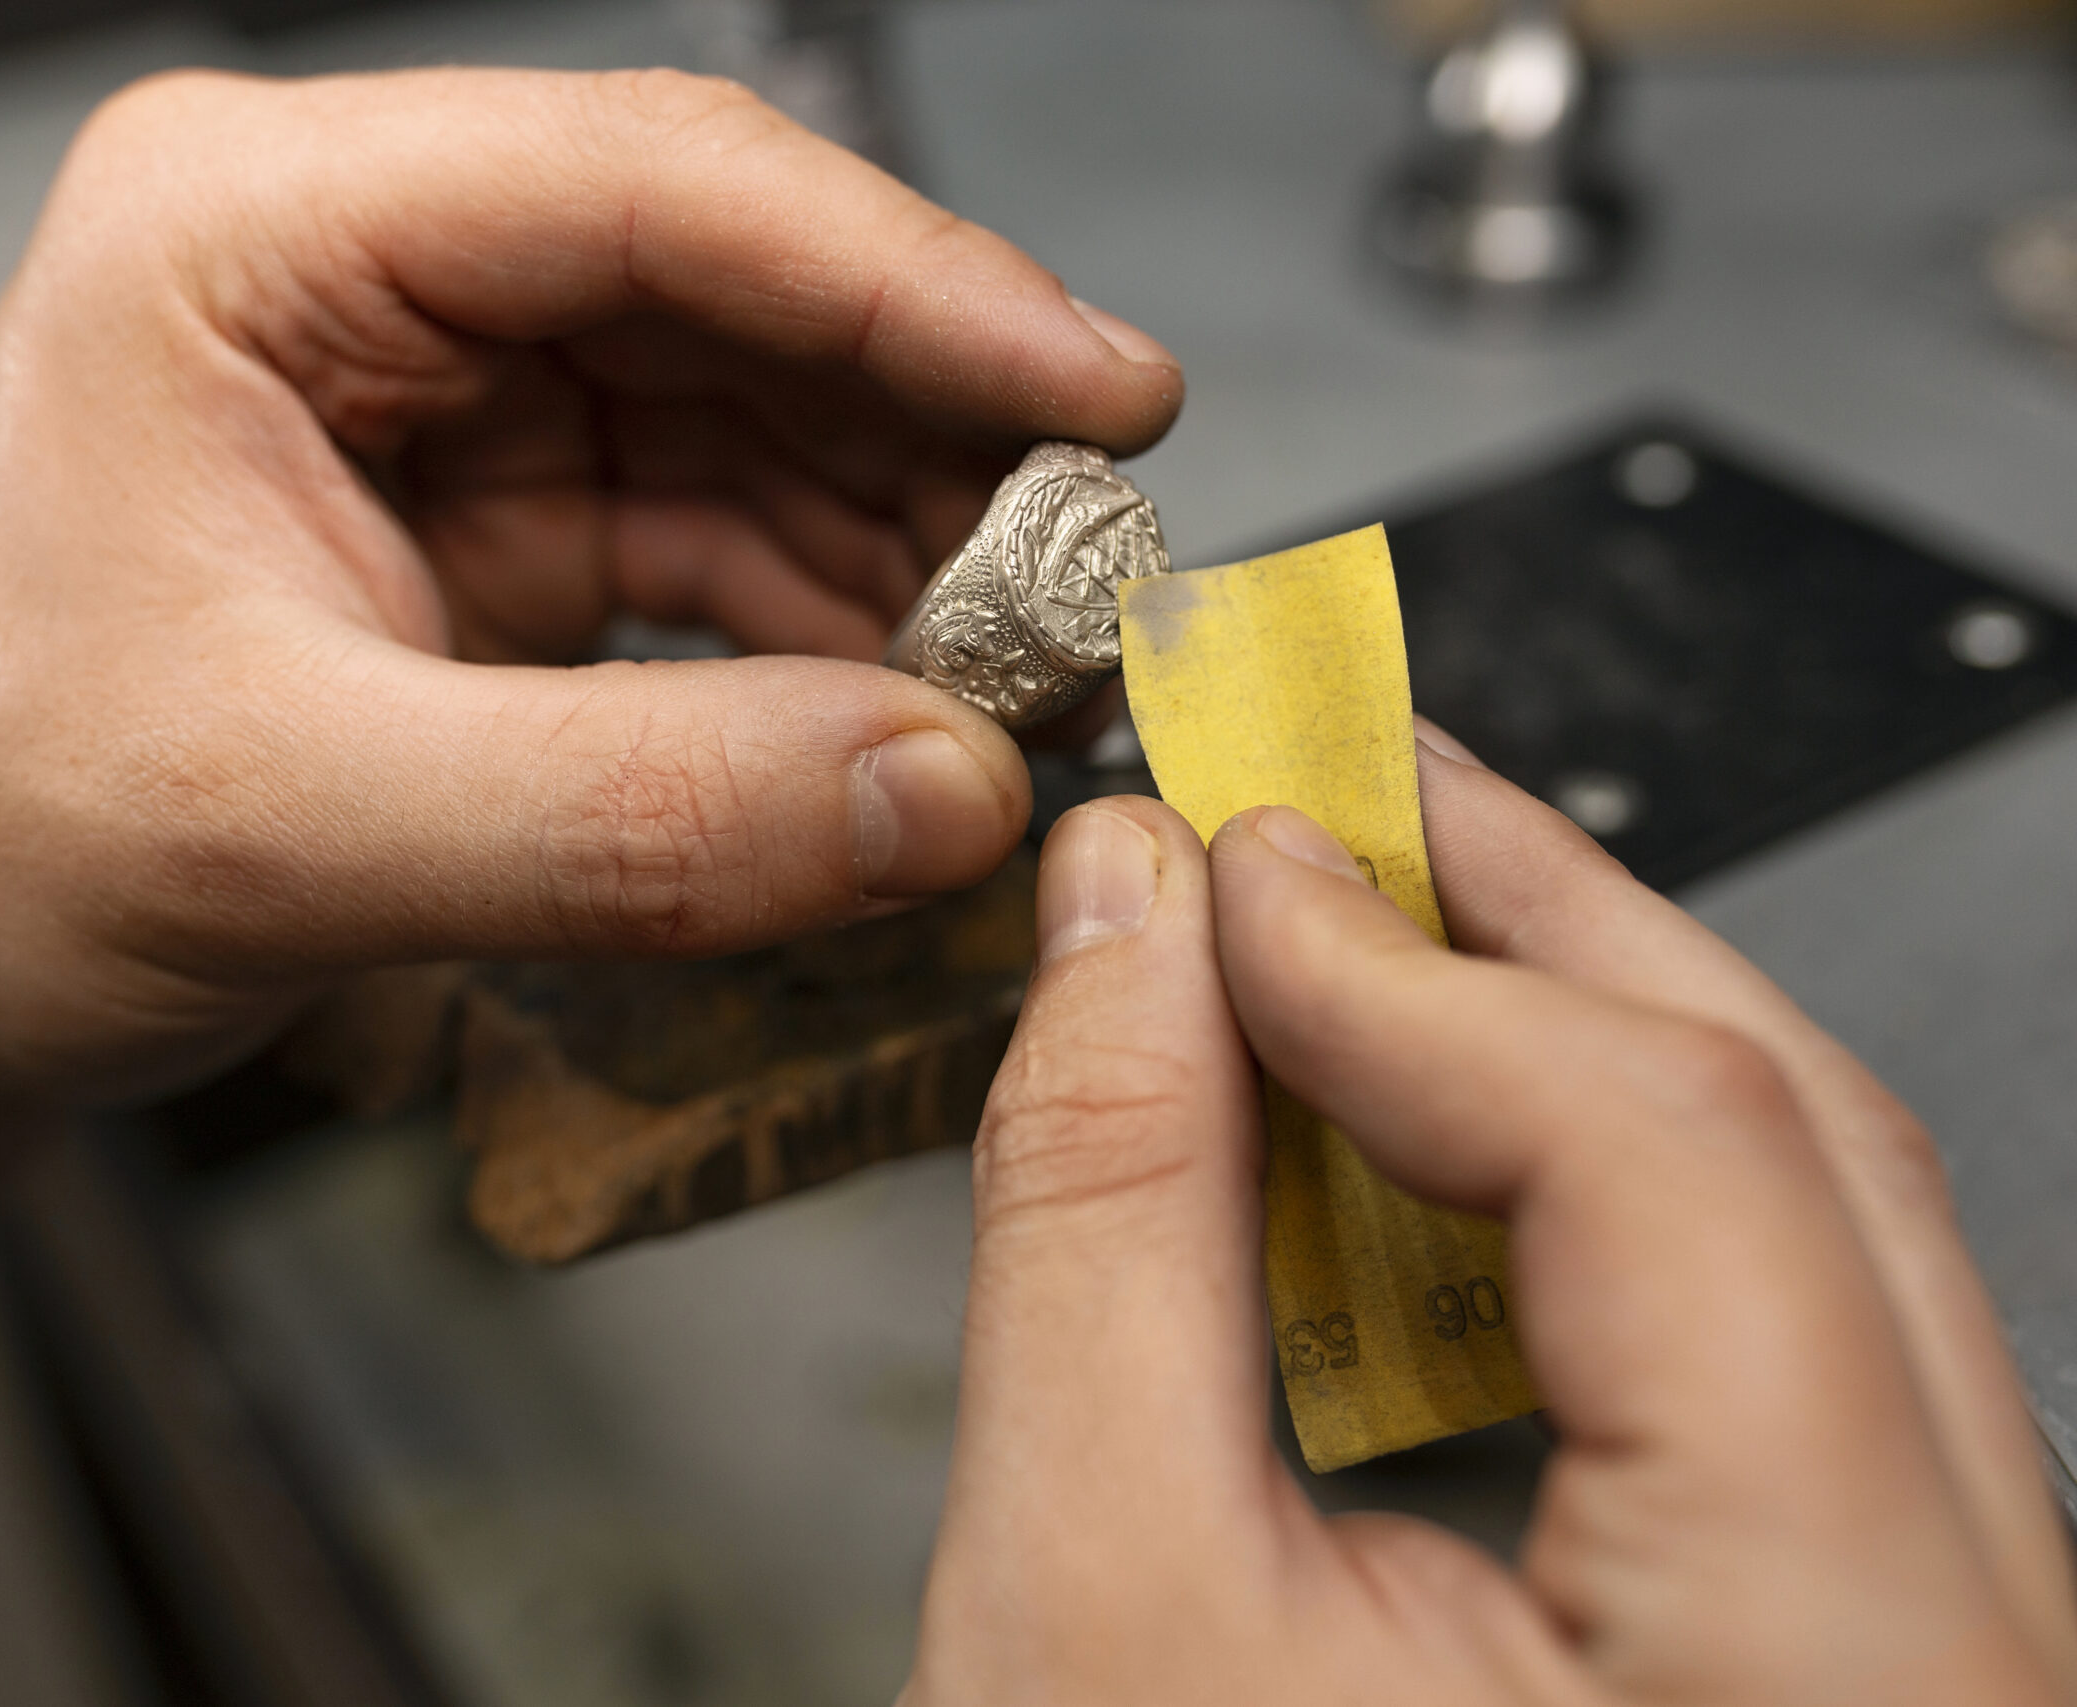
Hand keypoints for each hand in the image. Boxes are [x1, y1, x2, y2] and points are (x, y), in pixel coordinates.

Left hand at [0, 68, 1180, 1692]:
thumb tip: (942, 791)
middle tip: (1095, 566)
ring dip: (899, 536)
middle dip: (927, 428)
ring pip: (744, 409)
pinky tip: (907, 709)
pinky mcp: (484, 520)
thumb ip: (635, 817)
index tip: (1095, 389)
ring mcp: (434, 397)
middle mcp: (360, 275)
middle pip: (728, 285)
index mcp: (253, 232)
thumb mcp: (294, 828)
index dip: (902, 284)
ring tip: (1025, 666)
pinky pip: (709, 533)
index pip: (645, 185)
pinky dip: (824, 622)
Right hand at [907, 735, 2076, 1704]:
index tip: (1213, 843)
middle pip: (1785, 1137)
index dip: (1406, 953)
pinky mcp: (1867, 1653)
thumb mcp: (1094, 1606)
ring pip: (1793, 1226)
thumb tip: (1127, 916)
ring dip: (1541, 1052)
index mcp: (1858, 1675)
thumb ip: (1108, 1215)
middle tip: (1308, 794)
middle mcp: (1981, 1658)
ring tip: (1334, 946)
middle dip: (1514, 927)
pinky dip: (1565, 1210)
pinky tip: (1399, 1158)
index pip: (1670, 1150)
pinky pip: (1759, 1346)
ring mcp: (1948, 1656)